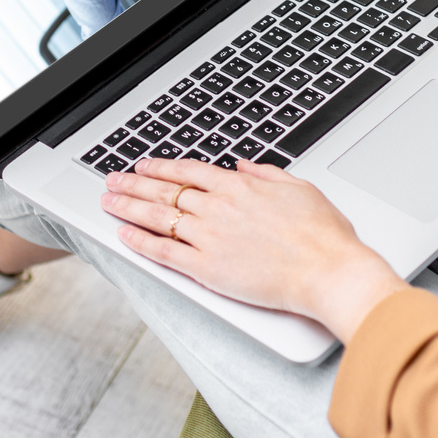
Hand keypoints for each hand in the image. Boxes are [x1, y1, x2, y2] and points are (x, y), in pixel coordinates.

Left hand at [102, 158, 406, 343]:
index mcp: (239, 187)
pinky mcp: (207, 269)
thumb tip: (244, 165)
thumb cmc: (323, 236)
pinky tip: (123, 235)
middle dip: (134, 183)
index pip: (188, 171)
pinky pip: (163, 252)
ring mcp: (209, 237)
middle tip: (112, 180)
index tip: (144, 166)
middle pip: (165, 191)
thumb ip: (267, 174)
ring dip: (128, 207)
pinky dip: (140, 242)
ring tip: (108, 202)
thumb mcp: (300, 189)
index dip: (161, 167)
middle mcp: (218, 208)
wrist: (329, 272)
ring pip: (157, 217)